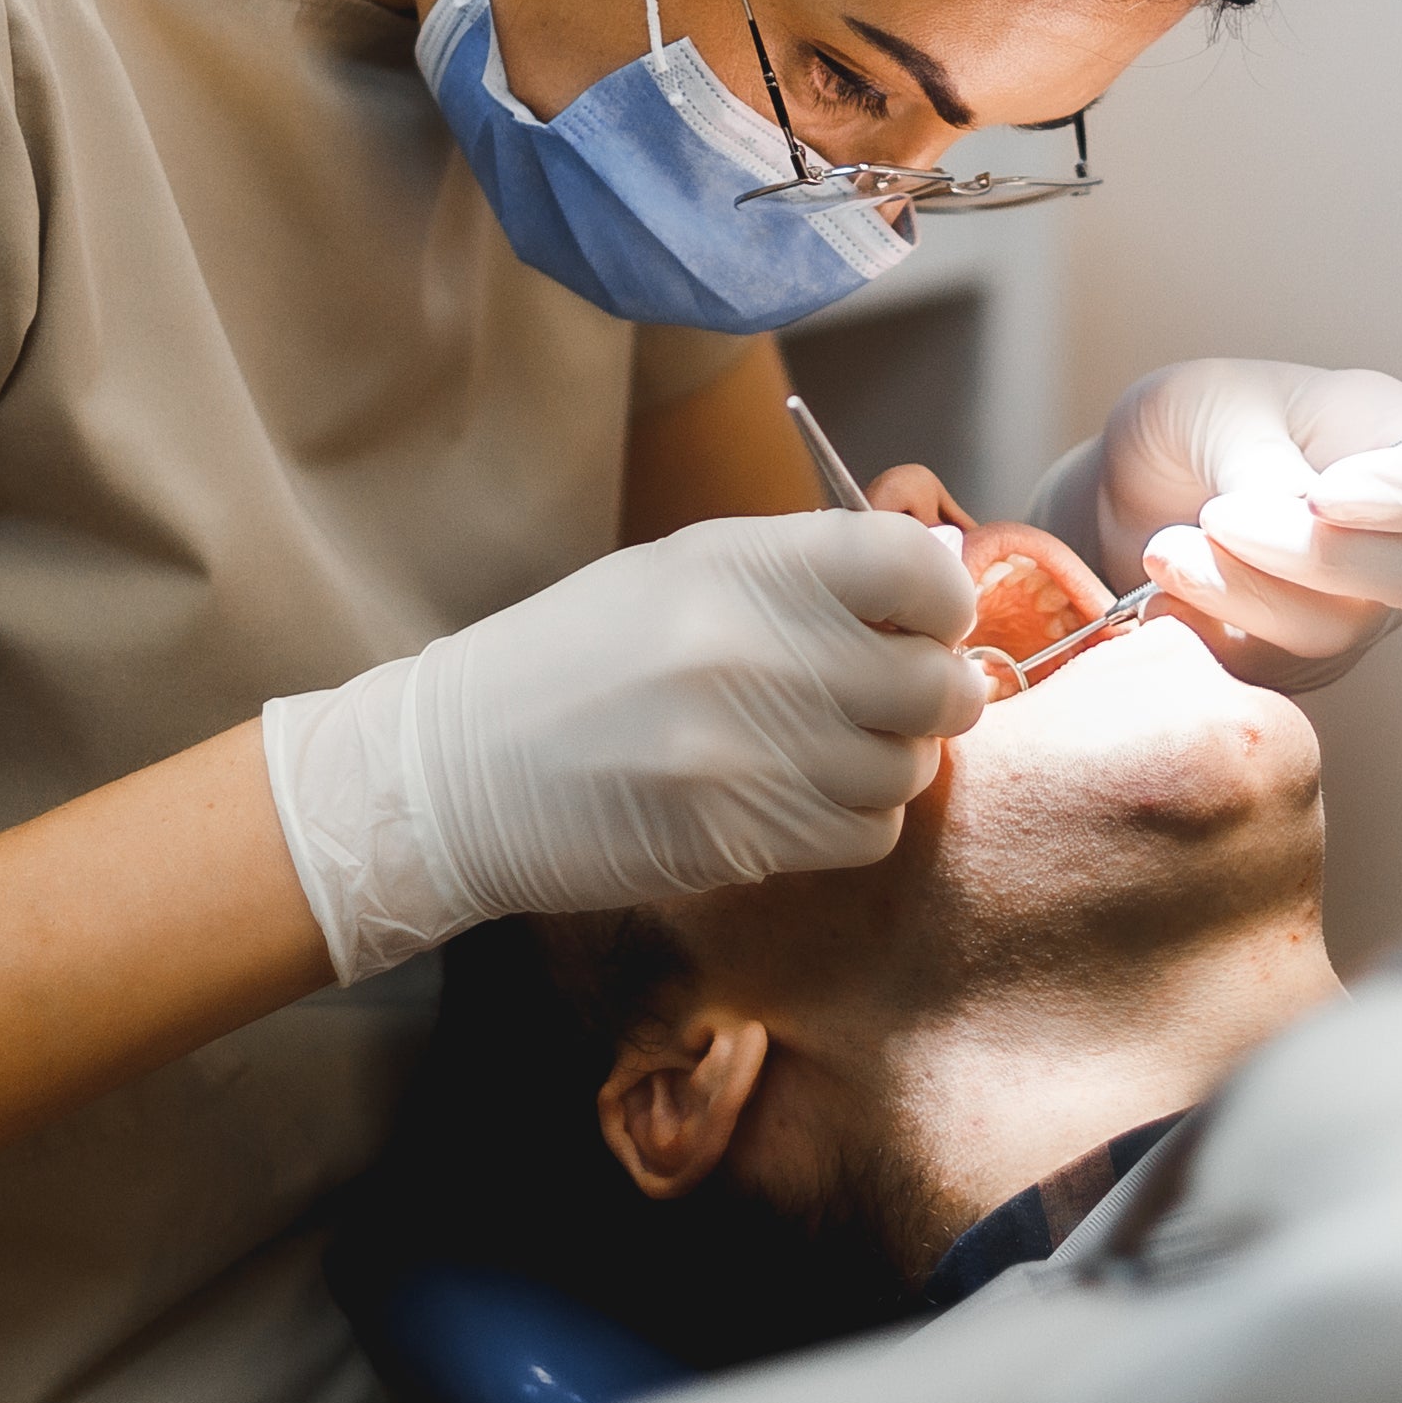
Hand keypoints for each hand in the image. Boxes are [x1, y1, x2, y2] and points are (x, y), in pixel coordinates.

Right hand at [263, 511, 986, 980]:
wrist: (458, 772)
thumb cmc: (576, 660)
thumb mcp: (681, 572)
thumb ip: (804, 572)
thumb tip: (936, 575)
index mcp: (742, 565)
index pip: (915, 566)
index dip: (944, 596)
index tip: (928, 617)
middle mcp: (755, 652)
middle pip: (934, 683)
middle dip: (935, 692)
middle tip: (900, 695)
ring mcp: (749, 753)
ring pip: (907, 768)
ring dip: (888, 762)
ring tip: (829, 748)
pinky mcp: (739, 837)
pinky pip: (866, 834)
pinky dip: (852, 821)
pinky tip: (799, 797)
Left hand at [1035, 360, 1401, 690]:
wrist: (1126, 494)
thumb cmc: (1190, 428)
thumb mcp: (1210, 407)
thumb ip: (1260, 457)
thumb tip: (1296, 514)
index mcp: (1395, 437)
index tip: (1326, 497)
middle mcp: (1396, 533)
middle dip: (1314, 555)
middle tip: (1219, 517)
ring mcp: (1354, 606)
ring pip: (1338, 631)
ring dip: (1244, 592)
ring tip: (1168, 549)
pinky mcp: (1296, 663)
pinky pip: (1271, 673)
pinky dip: (1208, 635)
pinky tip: (1162, 592)